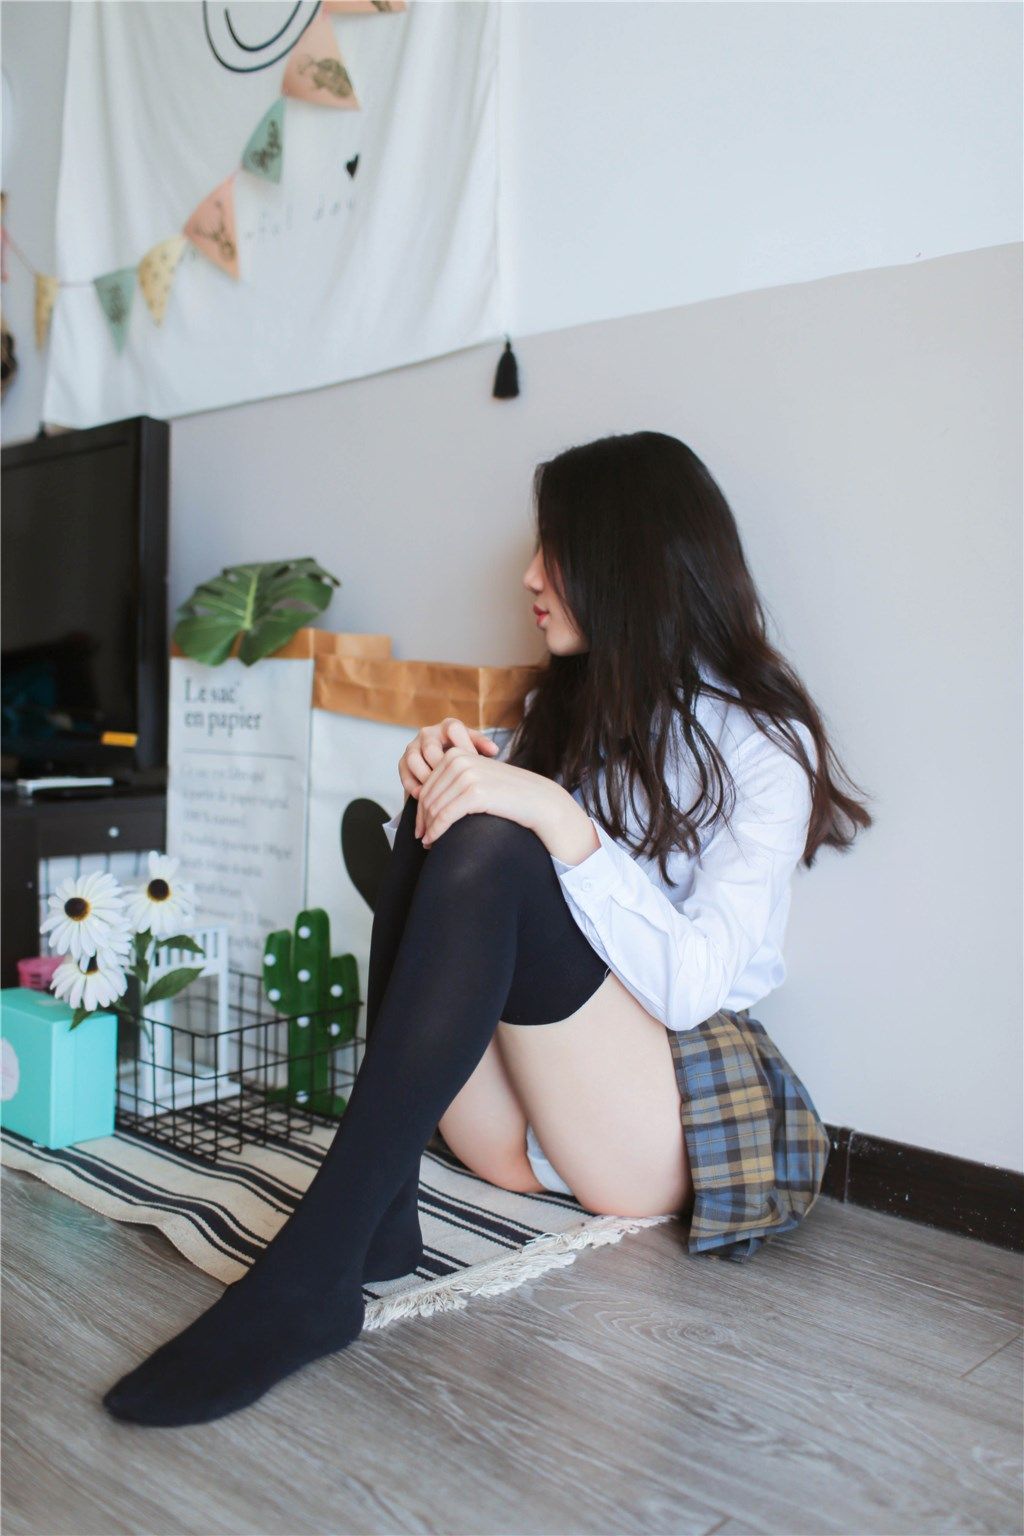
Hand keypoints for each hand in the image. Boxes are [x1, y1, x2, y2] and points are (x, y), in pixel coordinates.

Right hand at [398, 716, 500, 816]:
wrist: (450, 778)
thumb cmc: (468, 764)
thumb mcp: (476, 754)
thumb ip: (482, 749)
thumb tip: (493, 750)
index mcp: (449, 727)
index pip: (454, 729)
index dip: (464, 745)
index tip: (475, 761)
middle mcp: (429, 733)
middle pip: (431, 747)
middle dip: (441, 768)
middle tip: (453, 784)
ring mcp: (414, 746)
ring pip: (414, 759)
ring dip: (425, 777)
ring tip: (438, 793)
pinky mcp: (403, 762)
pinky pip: (404, 772)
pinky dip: (413, 785)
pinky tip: (423, 797)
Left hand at [415, 747, 565, 847]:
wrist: (538, 800)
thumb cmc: (507, 795)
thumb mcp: (477, 778)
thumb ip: (454, 781)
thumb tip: (423, 801)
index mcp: (455, 754)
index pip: (427, 784)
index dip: (420, 808)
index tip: (421, 827)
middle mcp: (458, 760)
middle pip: (427, 796)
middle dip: (422, 820)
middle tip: (422, 838)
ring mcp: (466, 775)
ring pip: (433, 807)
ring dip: (428, 828)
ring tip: (428, 843)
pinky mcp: (474, 792)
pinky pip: (444, 816)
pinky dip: (436, 832)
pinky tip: (434, 842)